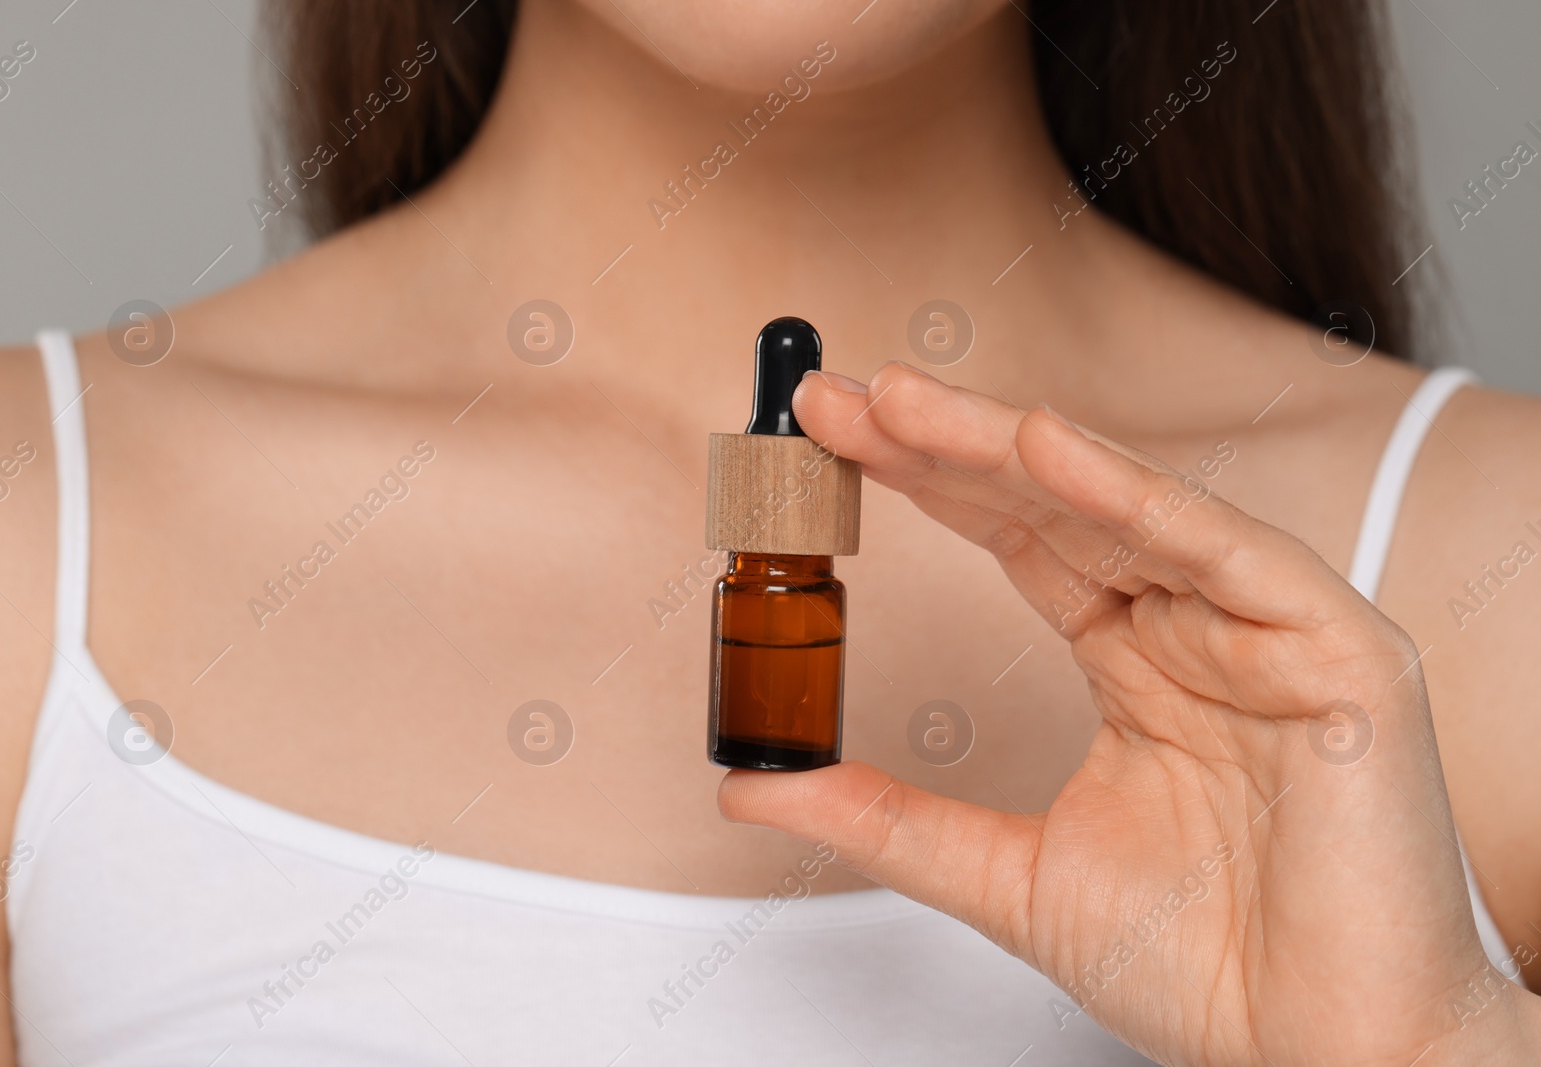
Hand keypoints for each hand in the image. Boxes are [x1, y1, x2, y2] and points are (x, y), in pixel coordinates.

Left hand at [717, 362, 1538, 1064]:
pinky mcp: (1337, 653)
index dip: (928, 485)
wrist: (1315, 1060)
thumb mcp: (1006, 874)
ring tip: (903, 405)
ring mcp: (1267, 631)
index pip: (1022, 539)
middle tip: (840, 400)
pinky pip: (1227, 552)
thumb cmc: (1202, 969)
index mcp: (1137, 663)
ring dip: (1010, 448)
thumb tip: (754, 789)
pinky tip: (1044, 444)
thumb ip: (884, 819)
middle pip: (1060, 505)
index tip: (832, 441)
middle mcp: (1198, 628)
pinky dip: (1136, 497)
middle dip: (946, 446)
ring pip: (1129, 506)